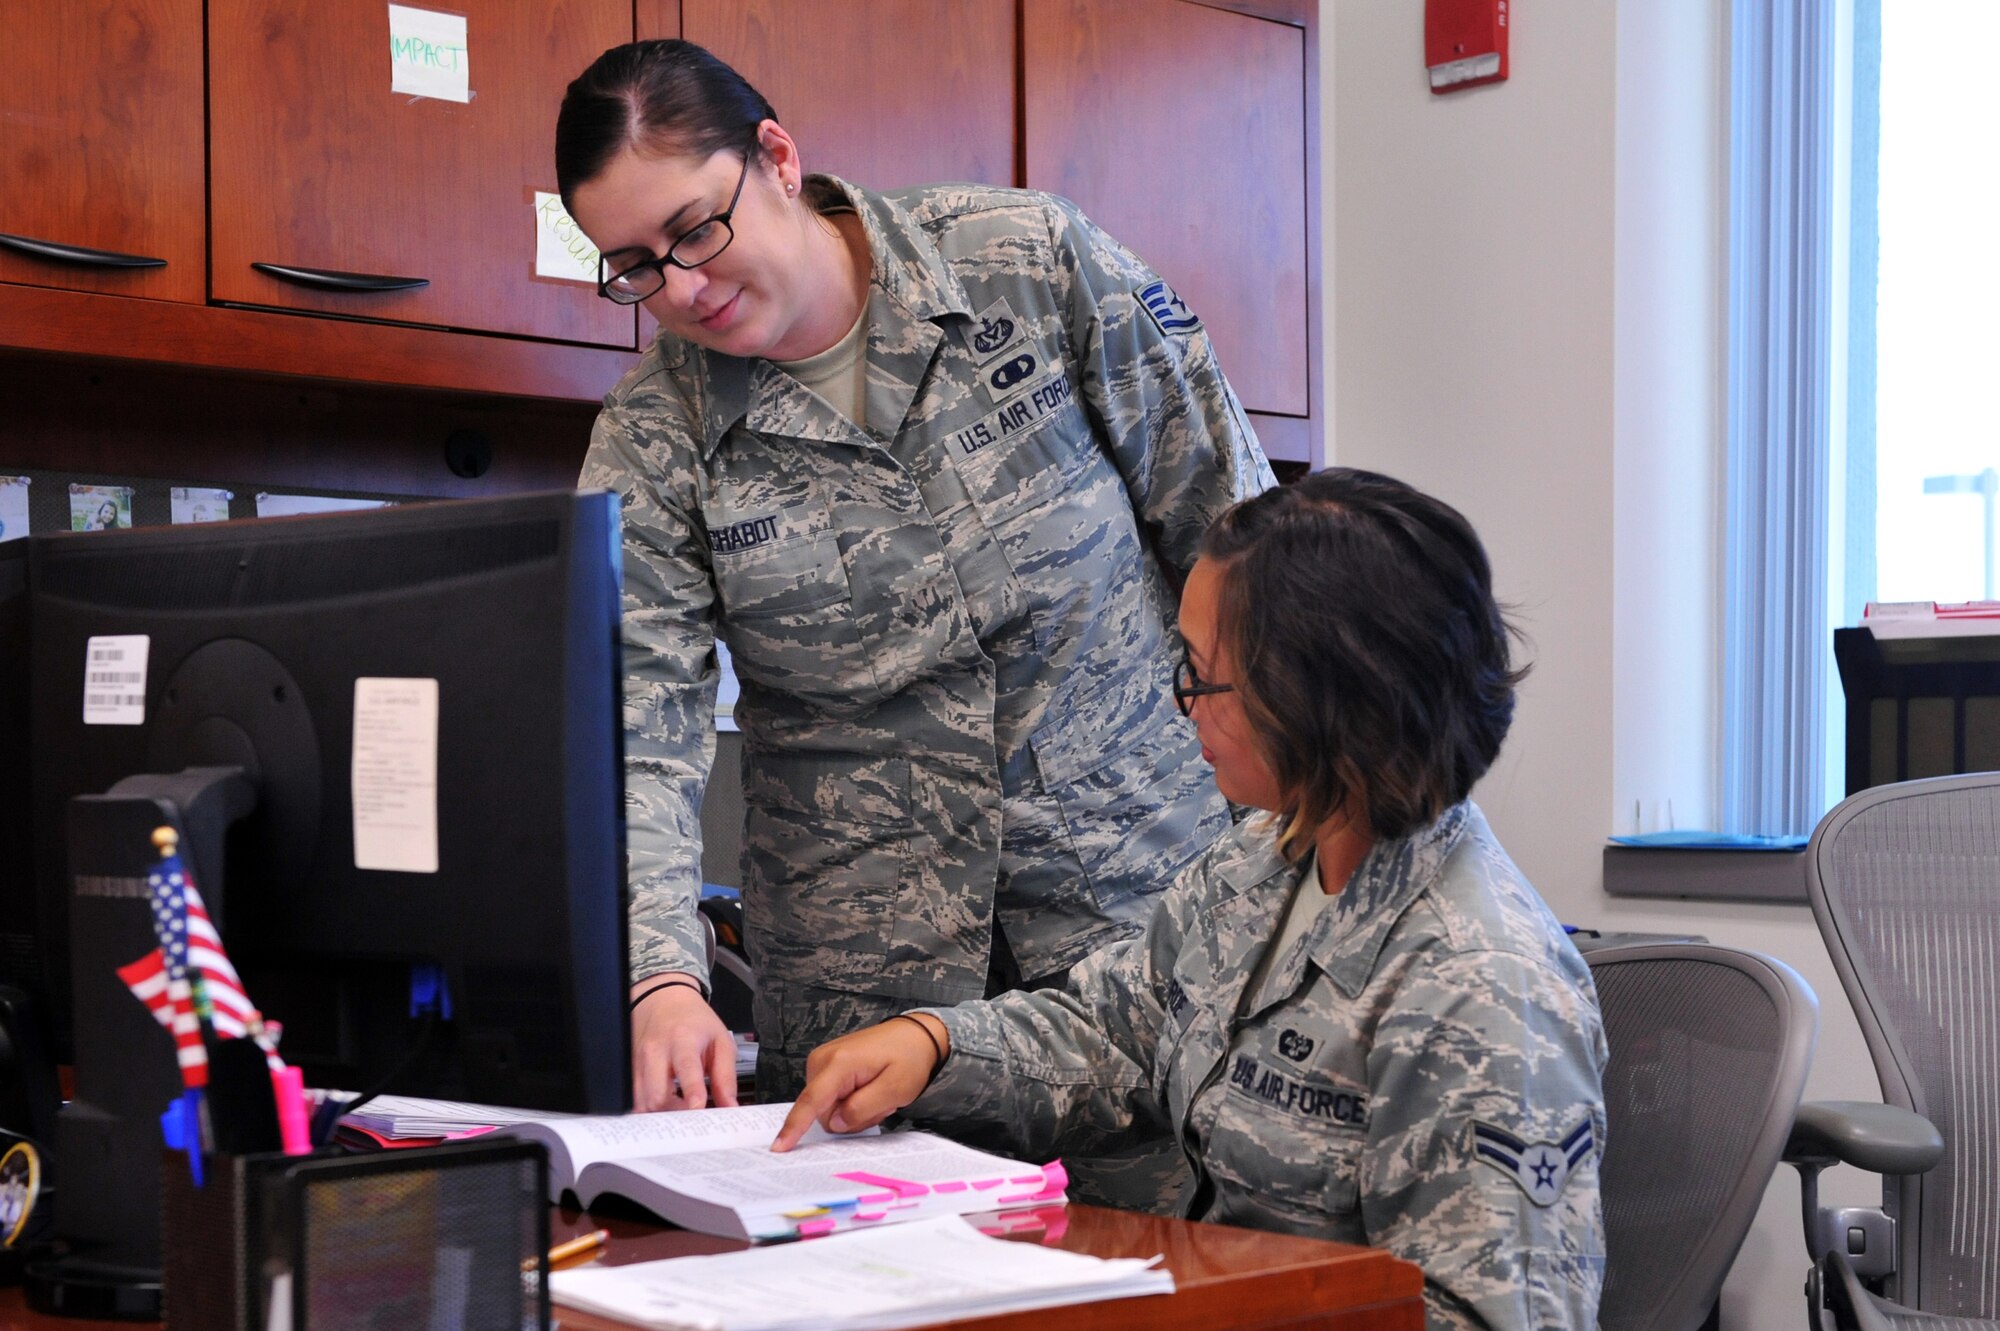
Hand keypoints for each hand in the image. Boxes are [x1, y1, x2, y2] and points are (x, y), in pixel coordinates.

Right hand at [629, 974, 738, 1110]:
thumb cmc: (695, 1021)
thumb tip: (730, 1108)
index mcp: (682, 1039)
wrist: (664, 1000)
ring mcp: (637, 1061)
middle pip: (657, 1095)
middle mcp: (655, 1051)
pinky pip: (632, 1099)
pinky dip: (647, 1108)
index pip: (685, 1068)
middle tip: (692, 1115)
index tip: (698, 1108)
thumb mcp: (720, 1041)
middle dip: (675, 1113)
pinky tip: (662, 1105)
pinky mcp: (628, 1069)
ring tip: (678, 1109)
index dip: (691, 1091)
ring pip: (641, 1102)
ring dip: (660, 1114)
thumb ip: (726, 1077)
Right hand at [770, 1013, 946, 1151]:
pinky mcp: (826, 1068)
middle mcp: (823, 1060)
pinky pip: (831, 1101)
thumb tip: (835, 1123)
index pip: (811, 1101)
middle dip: (852, 1117)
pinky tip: (869, 1090)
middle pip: (824, 1113)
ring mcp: (822, 1063)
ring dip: (854, 1110)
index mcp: (839, 1063)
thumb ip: (862, 1108)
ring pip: (828, 1110)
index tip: (779, 1147)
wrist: (913, 1035)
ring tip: (876, 1093)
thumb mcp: (895, 1088)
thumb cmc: (908, 1058)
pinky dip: (851, 1102)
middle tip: (879, 1102)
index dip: (794, 1127)